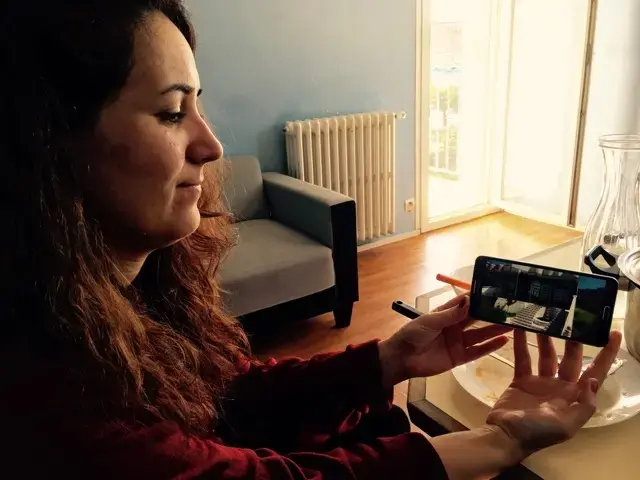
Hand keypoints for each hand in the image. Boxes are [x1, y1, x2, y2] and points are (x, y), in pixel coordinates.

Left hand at [379, 294, 510, 387]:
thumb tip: (469, 301)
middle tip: (510, 309)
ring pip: (480, 334)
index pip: (465, 303)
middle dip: (491, 314)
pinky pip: (477, 351)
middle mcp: (454, 326)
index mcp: (445, 314)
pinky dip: (490, 346)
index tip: (496, 292)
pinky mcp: (459, 357)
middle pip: (476, 319)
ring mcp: (458, 342)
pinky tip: (503, 341)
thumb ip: (450, 314)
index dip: (479, 298)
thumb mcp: (430, 321)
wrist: (402, 359)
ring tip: (512, 324)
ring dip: (495, 330)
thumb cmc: (413, 335)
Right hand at [486, 329, 621, 459]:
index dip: (606, 355)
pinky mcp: (521, 380)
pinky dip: (521, 344)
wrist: (505, 436)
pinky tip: (519, 328)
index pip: (595, 372)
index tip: (612, 334)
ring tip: (545, 318)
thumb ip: (583, 405)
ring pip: (547, 355)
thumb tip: (592, 380)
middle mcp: (560, 387)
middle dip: (574, 340)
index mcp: (574, 397)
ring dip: (547, 339)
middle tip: (572, 319)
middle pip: (571, 358)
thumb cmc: (537, 432)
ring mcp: (540, 382)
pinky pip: (523, 359)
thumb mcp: (566, 425)